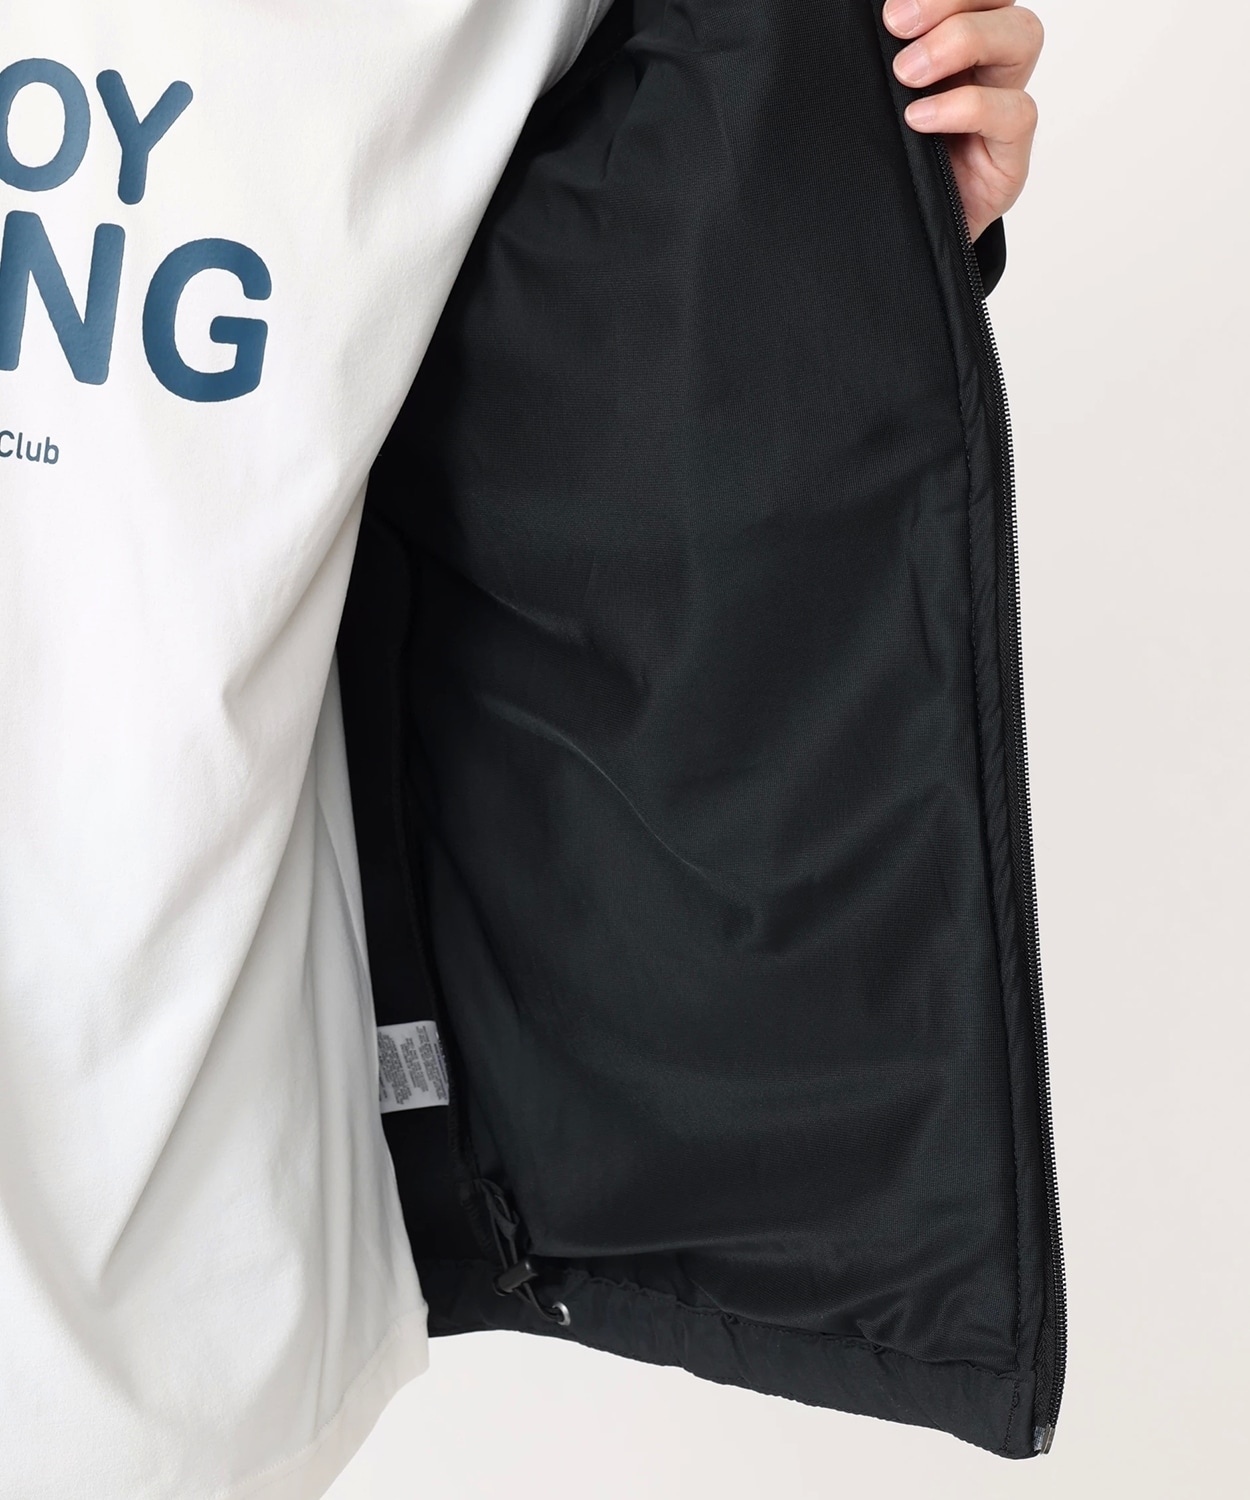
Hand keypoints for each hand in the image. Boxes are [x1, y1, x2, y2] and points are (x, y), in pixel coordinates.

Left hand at [883, 0, 1043, 243]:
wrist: (898, 244)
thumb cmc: (887, 171)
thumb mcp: (873, 113)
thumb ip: (874, 69)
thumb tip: (849, 26)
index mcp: (955, 45)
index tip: (890, 7)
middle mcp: (986, 66)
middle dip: (951, 0)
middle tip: (897, 25)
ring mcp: (1004, 106)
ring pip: (1023, 36)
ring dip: (964, 40)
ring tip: (907, 74)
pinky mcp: (1011, 155)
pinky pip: (1015, 111)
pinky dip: (967, 107)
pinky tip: (922, 119)